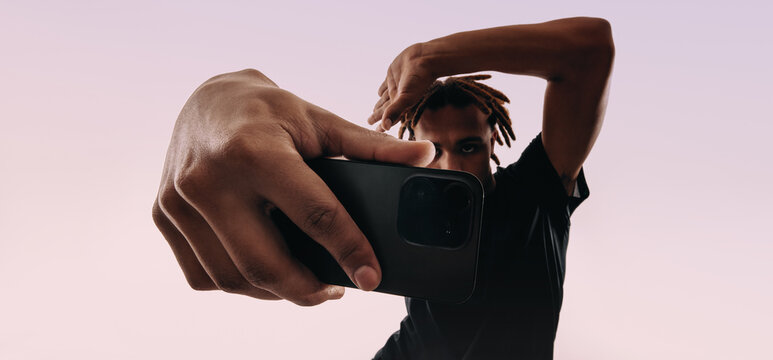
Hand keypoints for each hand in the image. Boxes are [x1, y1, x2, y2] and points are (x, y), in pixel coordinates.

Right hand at [152, 69, 433, 305]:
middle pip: (266, 263)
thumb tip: (427, 156)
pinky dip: (238, 285)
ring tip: (304, 282)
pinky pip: (203, 275)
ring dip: (274, 292)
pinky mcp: (163, 216)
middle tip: (336, 289)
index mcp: (255, 149)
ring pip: (233, 278)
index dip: (349, 250)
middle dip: (308, 290)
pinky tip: (262, 270)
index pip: (313, 215)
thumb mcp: (320, 122)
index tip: (370, 276)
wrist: (207, 100)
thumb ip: (371, 148)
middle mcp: (209, 178)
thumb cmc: (269, 111)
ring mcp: (178, 201)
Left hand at [368, 43, 436, 131]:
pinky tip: (379, 93)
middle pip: (385, 108)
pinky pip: (385, 85)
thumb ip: (394, 111)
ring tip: (374, 110)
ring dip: (379, 104)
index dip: (382, 124)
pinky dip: (382, 90)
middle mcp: (398, 97)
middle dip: (378, 115)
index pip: (389, 116)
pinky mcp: (393, 75)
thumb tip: (384, 127)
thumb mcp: (406, 97)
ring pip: (384, 98)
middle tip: (369, 122)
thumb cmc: (418, 80)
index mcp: (400, 104)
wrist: (425, 59)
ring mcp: (395, 86)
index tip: (376, 131)